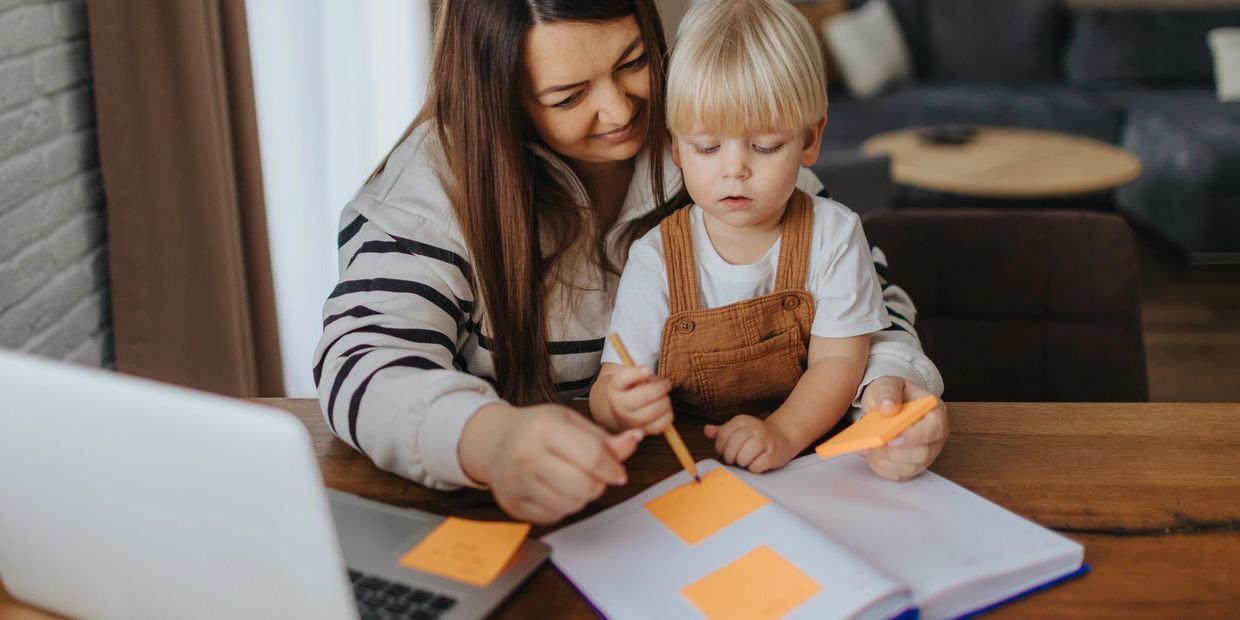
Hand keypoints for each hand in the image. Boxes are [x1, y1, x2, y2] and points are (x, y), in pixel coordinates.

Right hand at [462, 403, 642, 523]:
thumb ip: (603, 438)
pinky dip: (562, 506)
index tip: (617, 472)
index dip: (613, 468)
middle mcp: (525, 454)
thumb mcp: (571, 422)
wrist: (496, 442)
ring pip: (571, 505)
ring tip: (571, 480)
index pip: (592, 456)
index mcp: (543, 427)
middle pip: (583, 486)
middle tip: (592, 475)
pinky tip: (553, 489)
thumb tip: (634, 440)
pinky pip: (555, 516)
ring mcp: (516, 482)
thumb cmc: (538, 430)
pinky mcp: (513, 504)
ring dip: (581, 496)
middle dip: (597, 484)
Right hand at [605, 365, 673, 433]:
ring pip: (653, 411)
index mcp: (615, 388)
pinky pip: (660, 425)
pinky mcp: (642, 431)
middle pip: (642, 396)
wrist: (621, 413)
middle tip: (665, 384)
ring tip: (664, 397)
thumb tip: (656, 382)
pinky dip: (667, 415)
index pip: (622, 378)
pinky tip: (665, 409)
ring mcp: (631, 421)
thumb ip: (642, 375)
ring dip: (665, 401)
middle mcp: (620, 406)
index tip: (647, 369)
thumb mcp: (630, 378)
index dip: (636, 373)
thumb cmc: (630, 391)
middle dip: (660, 388)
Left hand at [703, 415, 795, 472]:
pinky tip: (757, 463)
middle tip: (735, 459)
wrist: (782, 437)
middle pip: (731, 448)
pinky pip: (756, 466)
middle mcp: (753, 428)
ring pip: (743, 458)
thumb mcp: (737, 431)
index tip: (725, 452)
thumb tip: (706, 430)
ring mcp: (764, 440)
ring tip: (747, 460)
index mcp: (741, 421)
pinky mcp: (773, 454)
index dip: (720, 448)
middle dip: (730, 458)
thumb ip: (721, 432)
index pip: (722, 436)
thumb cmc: (755, 437)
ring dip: (742, 463)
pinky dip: (753, 468)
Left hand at [858, 376, 948, 480]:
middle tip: (868, 445)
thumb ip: (888, 392)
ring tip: (862, 448)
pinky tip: (867, 455)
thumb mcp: (888, 385)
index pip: (933, 429)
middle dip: (892, 452)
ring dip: (883, 461)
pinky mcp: (910, 467)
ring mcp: (925, 455)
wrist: (887, 406)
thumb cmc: (892, 396)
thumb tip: (888, 408)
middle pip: (920, 453)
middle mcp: (934, 438)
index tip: (892, 438)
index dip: (914, 436)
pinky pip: (897, 474)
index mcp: (936, 414)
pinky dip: (880, 467)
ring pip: (908, 468)